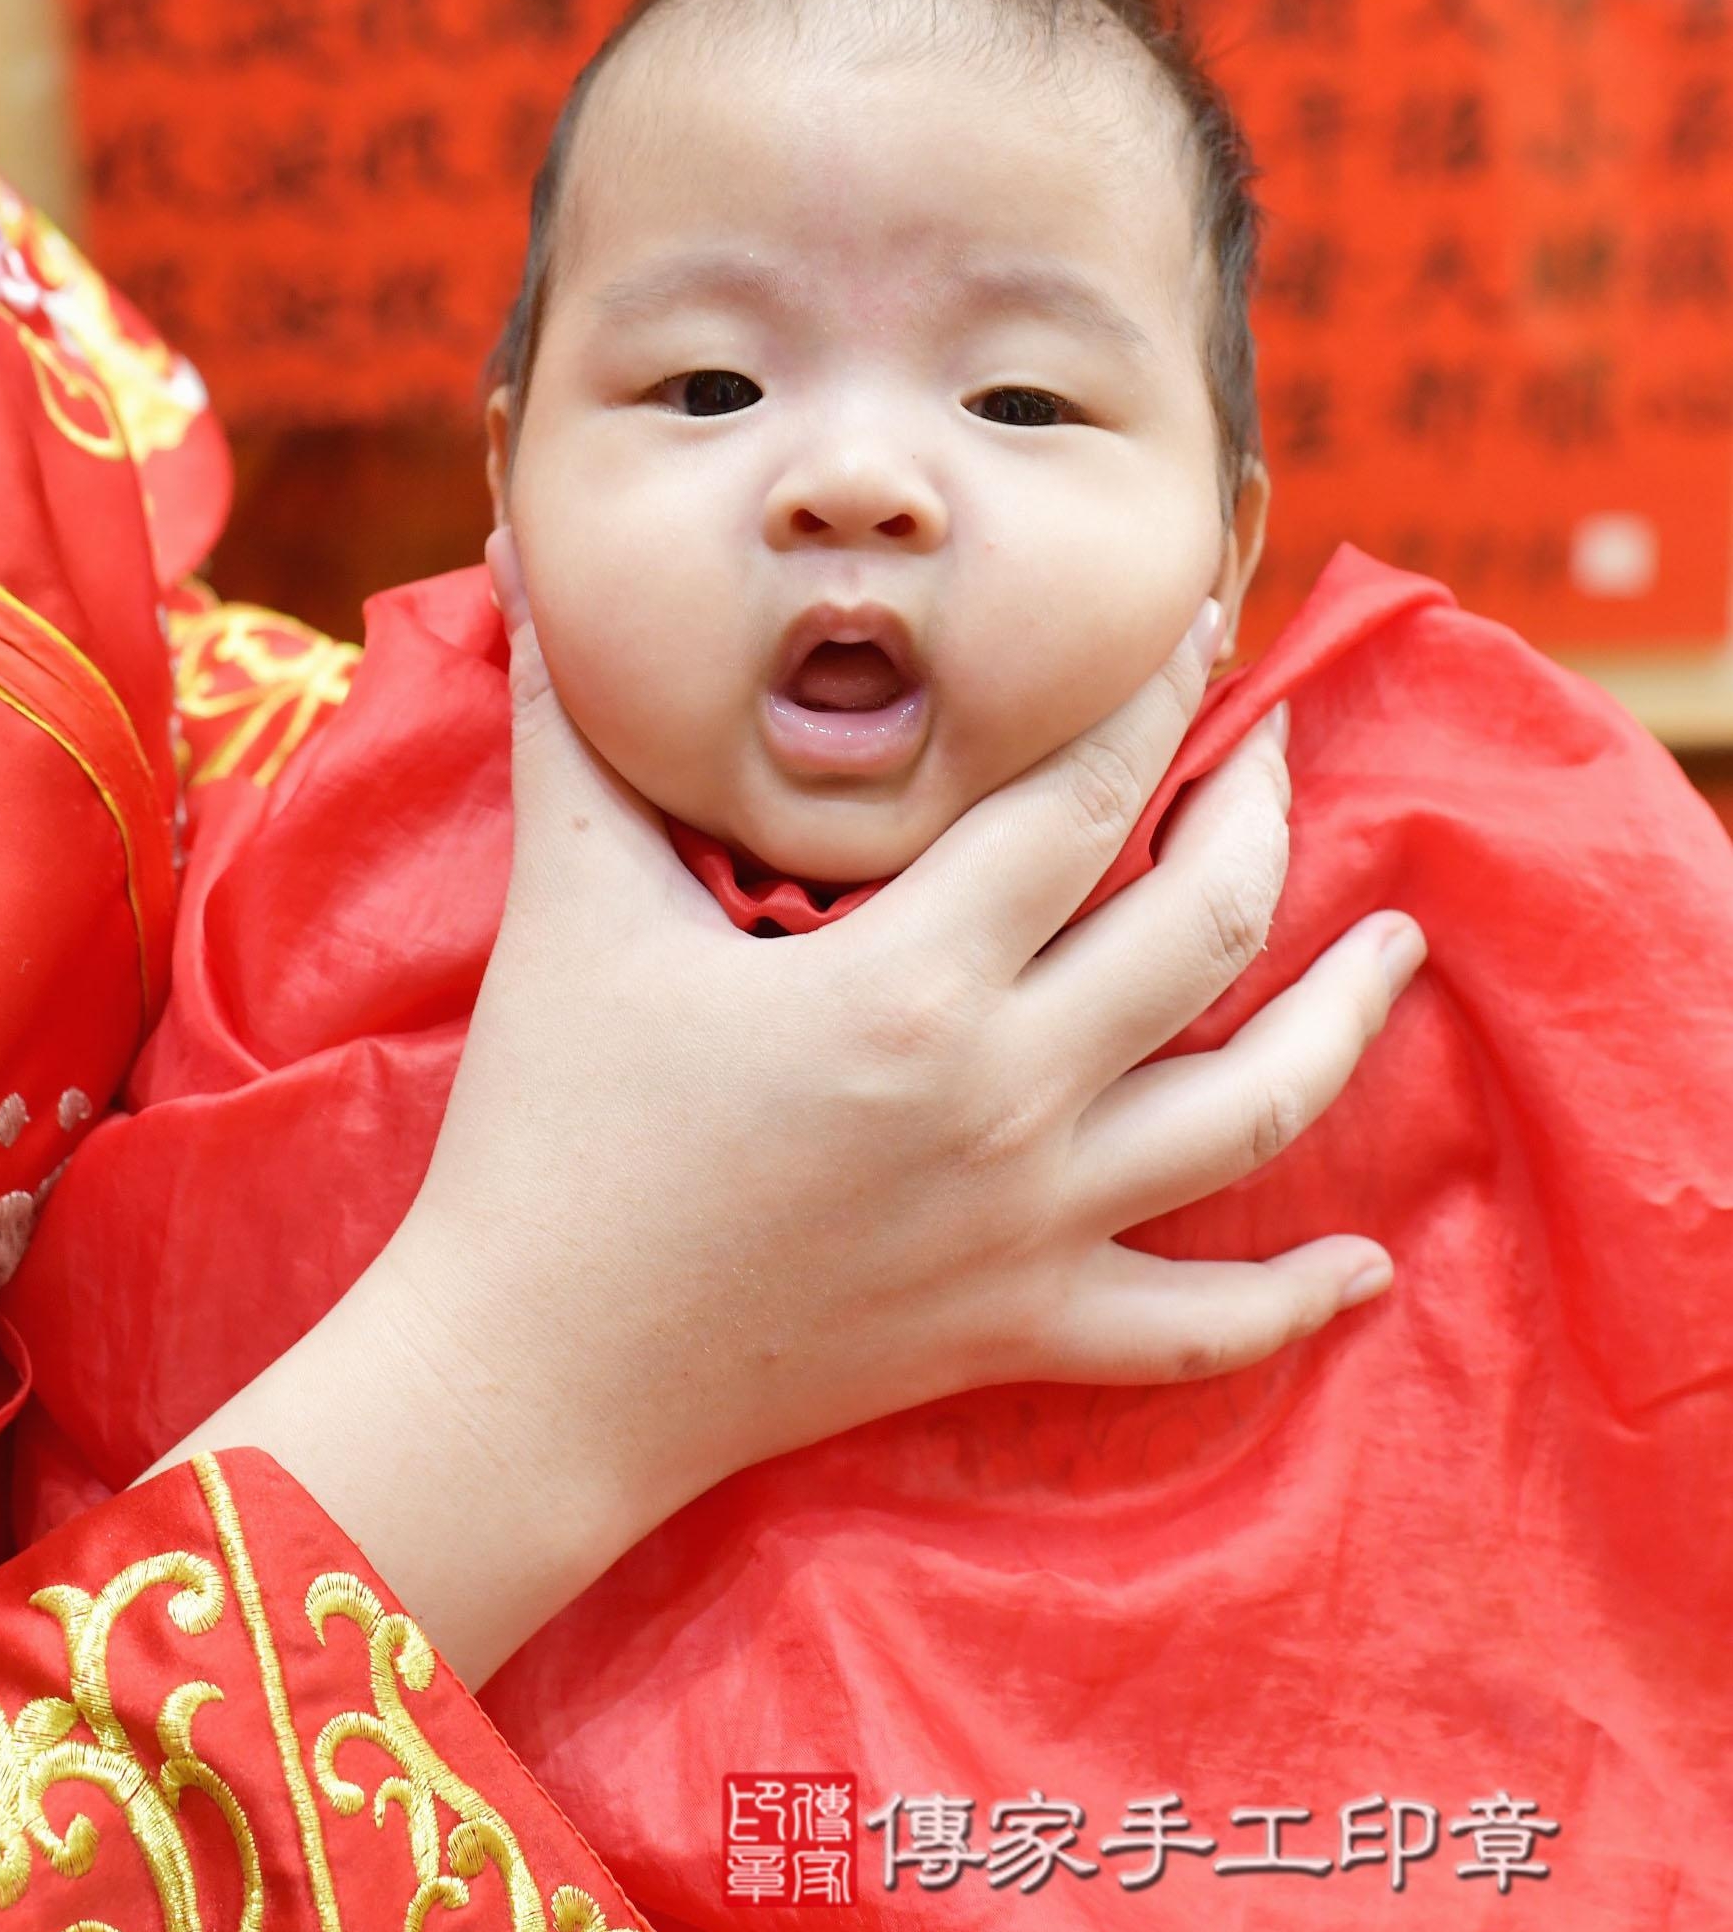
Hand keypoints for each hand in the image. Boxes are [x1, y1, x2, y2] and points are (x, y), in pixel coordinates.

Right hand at [168, 537, 1420, 1685]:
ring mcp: (1030, 1222)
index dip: (1156, 694)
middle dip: (1265, 815)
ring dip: (1344, 1022)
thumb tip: (528, 560)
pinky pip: (1193, 1326)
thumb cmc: (546, 1129)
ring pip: (1252, 1110)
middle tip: (1281, 746)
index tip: (1198, 623)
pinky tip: (1364, 1268)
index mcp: (911, 978)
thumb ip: (573, 726)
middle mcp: (1006, 1093)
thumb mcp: (571, 908)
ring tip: (1402, 947)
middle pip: (1207, 929)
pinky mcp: (1017, 1327)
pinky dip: (1290, 1301)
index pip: (1085, 797)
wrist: (531, 1371)